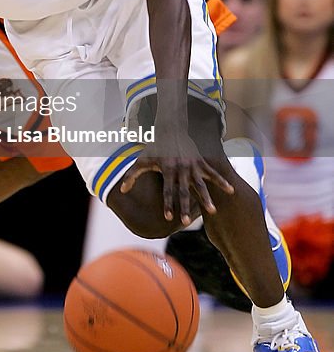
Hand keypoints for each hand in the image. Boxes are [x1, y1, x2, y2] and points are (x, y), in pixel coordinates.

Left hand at [119, 130, 233, 224]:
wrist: (171, 128)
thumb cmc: (155, 148)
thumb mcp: (142, 160)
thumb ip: (132, 175)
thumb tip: (121, 191)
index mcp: (167, 169)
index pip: (167, 189)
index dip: (168, 203)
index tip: (168, 217)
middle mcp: (180, 169)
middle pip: (183, 191)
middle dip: (184, 206)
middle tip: (185, 222)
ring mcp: (192, 165)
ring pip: (200, 185)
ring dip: (206, 198)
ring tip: (212, 212)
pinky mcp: (201, 162)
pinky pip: (213, 173)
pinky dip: (222, 181)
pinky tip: (231, 191)